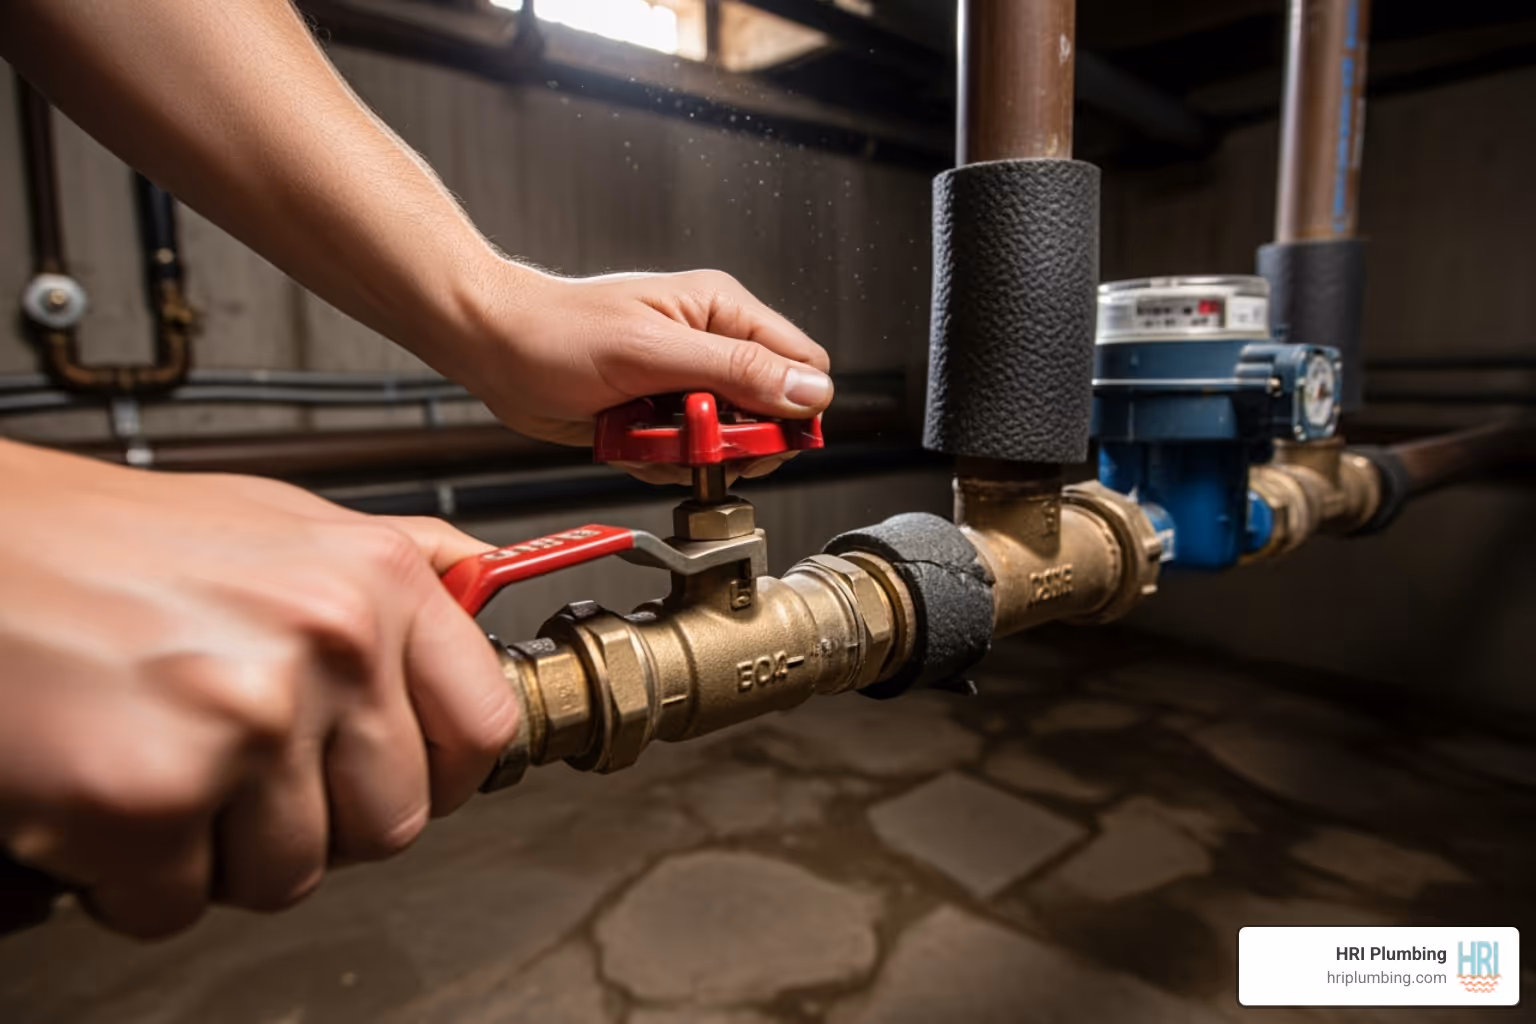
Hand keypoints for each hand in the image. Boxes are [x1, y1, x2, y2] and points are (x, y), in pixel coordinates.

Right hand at [0, 444, 516, 938]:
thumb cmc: (107, 540)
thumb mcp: (284, 522)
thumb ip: (395, 567)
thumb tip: (482, 589)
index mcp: (375, 578)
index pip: (486, 725)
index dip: (443, 772)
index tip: (407, 779)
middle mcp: (330, 644)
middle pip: (390, 822)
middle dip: (318, 822)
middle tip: (245, 778)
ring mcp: (246, 721)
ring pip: (290, 874)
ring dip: (221, 851)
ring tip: (168, 767)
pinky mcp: (151, 797)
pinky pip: (178, 905)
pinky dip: (132, 878)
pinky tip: (107, 797)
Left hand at [445, 265, 834, 482]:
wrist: (495, 349)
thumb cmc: (556, 331)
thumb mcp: (652, 351)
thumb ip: (736, 371)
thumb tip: (807, 391)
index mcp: (723, 311)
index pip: (801, 366)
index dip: (790, 409)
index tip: (753, 433)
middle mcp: (711, 345)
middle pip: (769, 413)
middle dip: (734, 438)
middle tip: (692, 437)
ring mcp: (686, 383)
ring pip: (728, 443)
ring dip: (692, 454)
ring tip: (649, 434)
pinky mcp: (660, 416)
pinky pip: (687, 458)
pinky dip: (662, 464)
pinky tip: (631, 441)